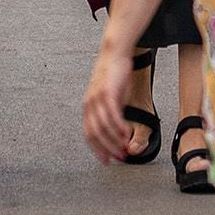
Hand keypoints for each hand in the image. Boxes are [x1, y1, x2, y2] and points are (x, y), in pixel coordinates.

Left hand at [79, 43, 142, 163]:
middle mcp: (89, 104)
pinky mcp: (107, 92)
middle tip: (119, 158)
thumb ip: (112, 113)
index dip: (97, 150)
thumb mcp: (111, 97)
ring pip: (103, 127)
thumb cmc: (114, 75)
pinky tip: (126, 134)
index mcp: (88, 108)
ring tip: (124, 148)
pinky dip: (119, 127)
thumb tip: (118, 130)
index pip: (88, 135)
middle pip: (95, 134)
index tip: (106, 160)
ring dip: (114, 141)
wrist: (114, 53)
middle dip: (107, 149)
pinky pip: (112, 115)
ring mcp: (96, 98)